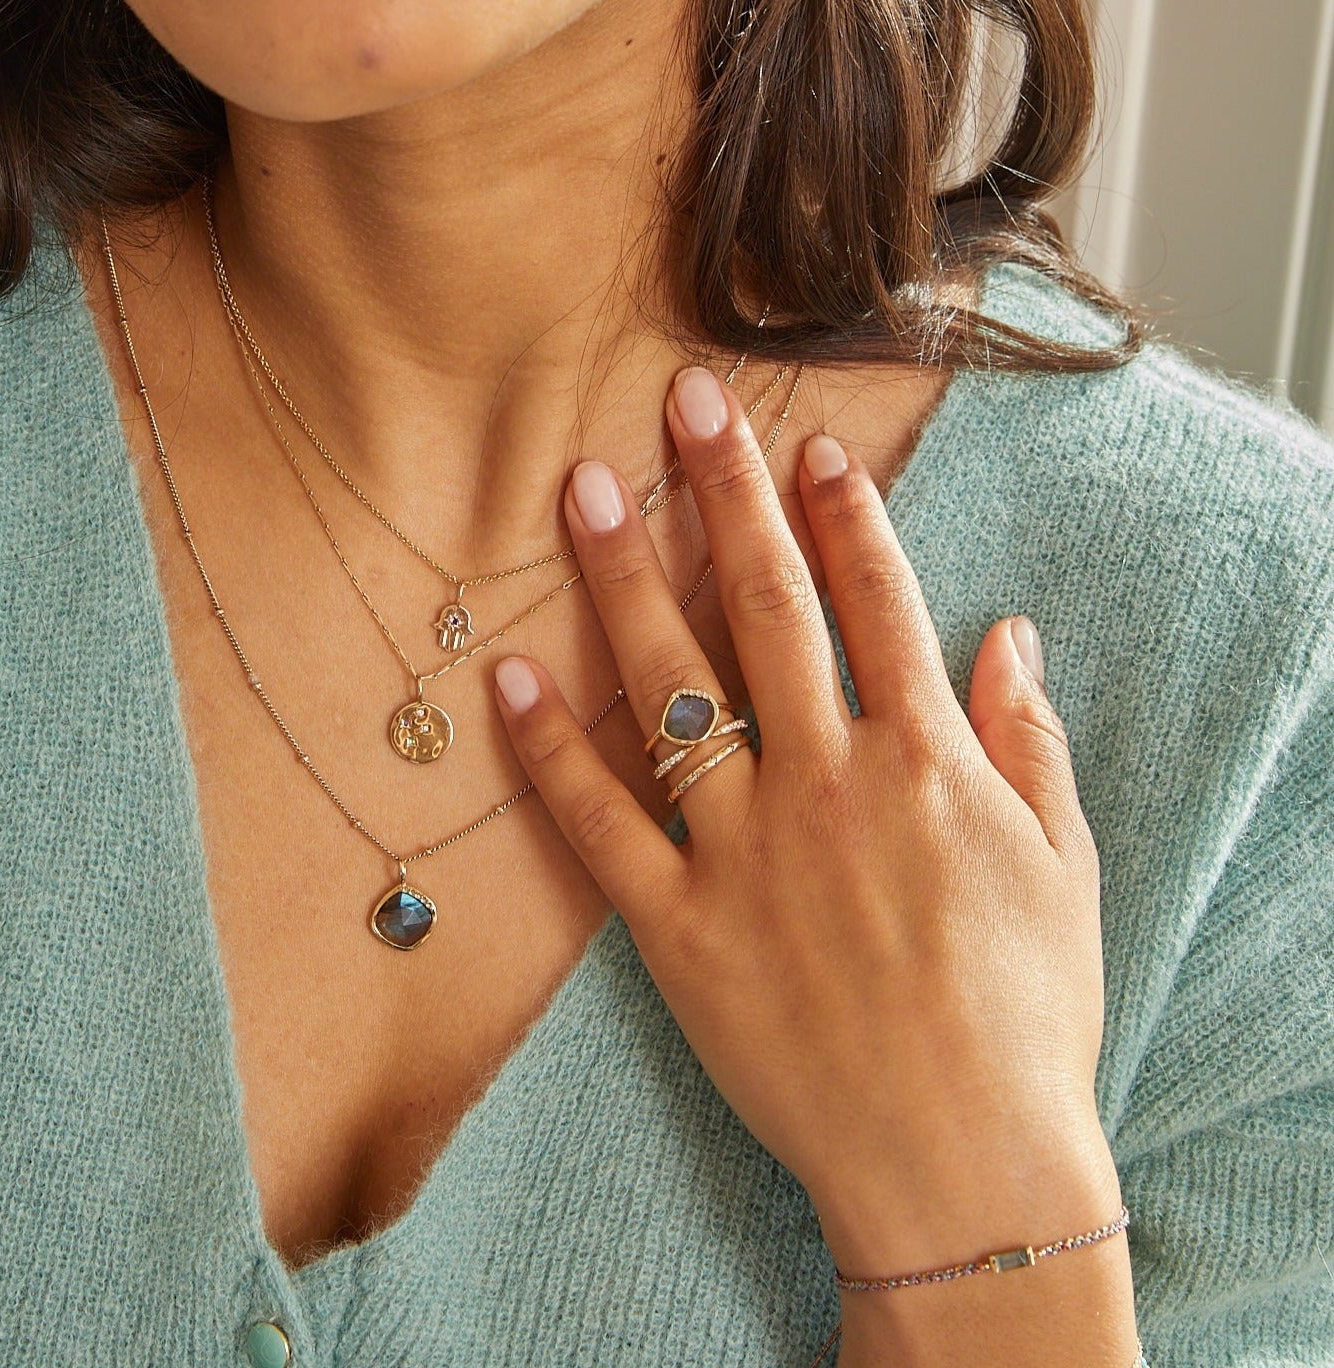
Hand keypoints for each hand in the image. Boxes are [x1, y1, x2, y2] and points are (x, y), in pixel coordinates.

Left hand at [491, 362, 1122, 1280]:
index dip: (841, 512)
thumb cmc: (1025, 1018)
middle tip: (686, 403)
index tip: (805, 442)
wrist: (961, 1167)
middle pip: (768, 608)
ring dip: (625, 581)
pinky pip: (599, 823)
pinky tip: (508, 676)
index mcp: (925, 762)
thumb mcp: (1063, 869)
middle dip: (726, 493)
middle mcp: (828, 783)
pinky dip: (550, 749)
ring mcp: (744, 852)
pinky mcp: (677, 928)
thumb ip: (1029, 743)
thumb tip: (1008, 636)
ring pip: (674, 687)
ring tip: (581, 490)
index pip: (877, 600)